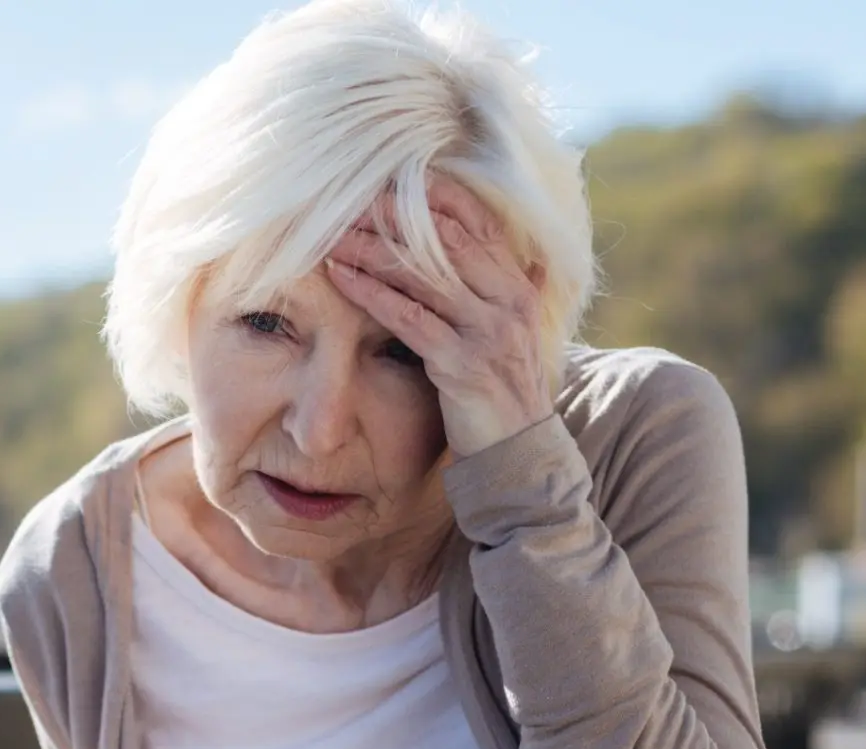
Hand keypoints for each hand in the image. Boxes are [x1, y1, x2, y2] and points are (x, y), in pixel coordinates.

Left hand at [325, 179, 553, 457]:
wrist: (518, 452)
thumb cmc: (506, 390)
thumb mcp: (517, 334)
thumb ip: (519, 294)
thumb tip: (533, 261)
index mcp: (518, 286)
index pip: (478, 221)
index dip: (435, 195)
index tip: (390, 180)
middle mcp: (507, 300)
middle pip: (445, 239)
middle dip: (394, 215)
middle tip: (348, 200)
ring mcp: (486, 331)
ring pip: (423, 274)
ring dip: (372, 249)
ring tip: (332, 233)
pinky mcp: (461, 364)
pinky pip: (410, 318)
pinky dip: (372, 293)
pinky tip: (341, 277)